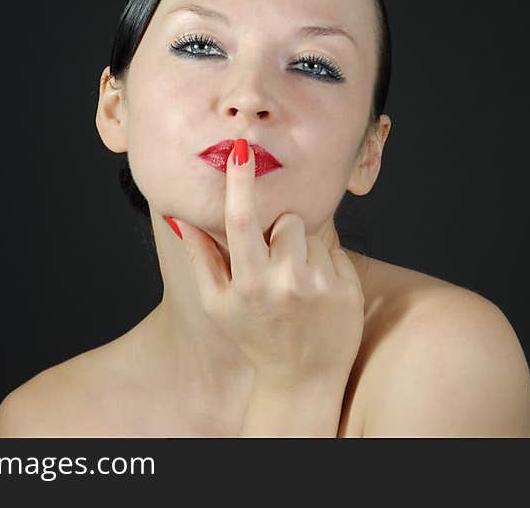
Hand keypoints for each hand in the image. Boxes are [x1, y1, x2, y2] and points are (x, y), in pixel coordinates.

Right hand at [168, 138, 364, 391]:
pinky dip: (326, 265)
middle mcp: (286, 282)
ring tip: (298, 285)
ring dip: (305, 251)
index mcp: (249, 283)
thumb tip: (181, 216)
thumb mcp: (218, 304)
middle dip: (282, 233)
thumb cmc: (254, 337)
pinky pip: (336, 252)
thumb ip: (200, 258)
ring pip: (314, 235)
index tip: (241, 149)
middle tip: (276, 265)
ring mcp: (321, 286)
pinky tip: (318, 294)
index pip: (242, 220)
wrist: (302, 379)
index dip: (239, 181)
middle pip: (287, 221)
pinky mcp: (348, 289)